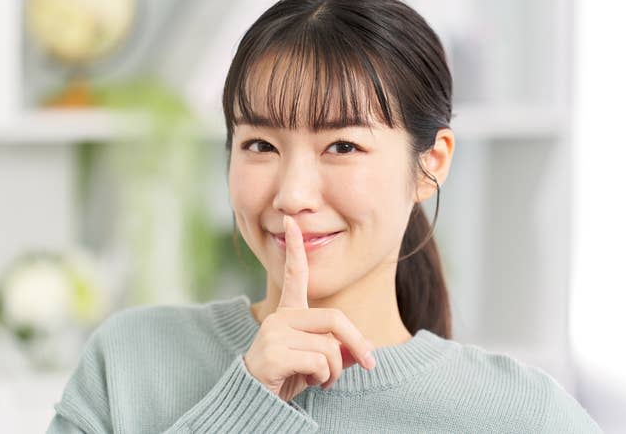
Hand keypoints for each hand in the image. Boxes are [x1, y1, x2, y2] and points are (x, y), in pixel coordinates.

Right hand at [243, 215, 375, 401]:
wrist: (256, 401)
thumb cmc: (288, 377)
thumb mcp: (318, 360)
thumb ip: (339, 349)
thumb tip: (368, 348)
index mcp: (288, 313)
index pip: (294, 275)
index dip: (295, 249)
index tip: (291, 222)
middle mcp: (279, 317)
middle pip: (334, 319)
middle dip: (358, 344)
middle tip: (369, 364)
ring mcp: (274, 333)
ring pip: (330, 347)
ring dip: (336, 371)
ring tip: (322, 380)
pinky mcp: (274, 353)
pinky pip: (318, 362)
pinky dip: (323, 378)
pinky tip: (308, 383)